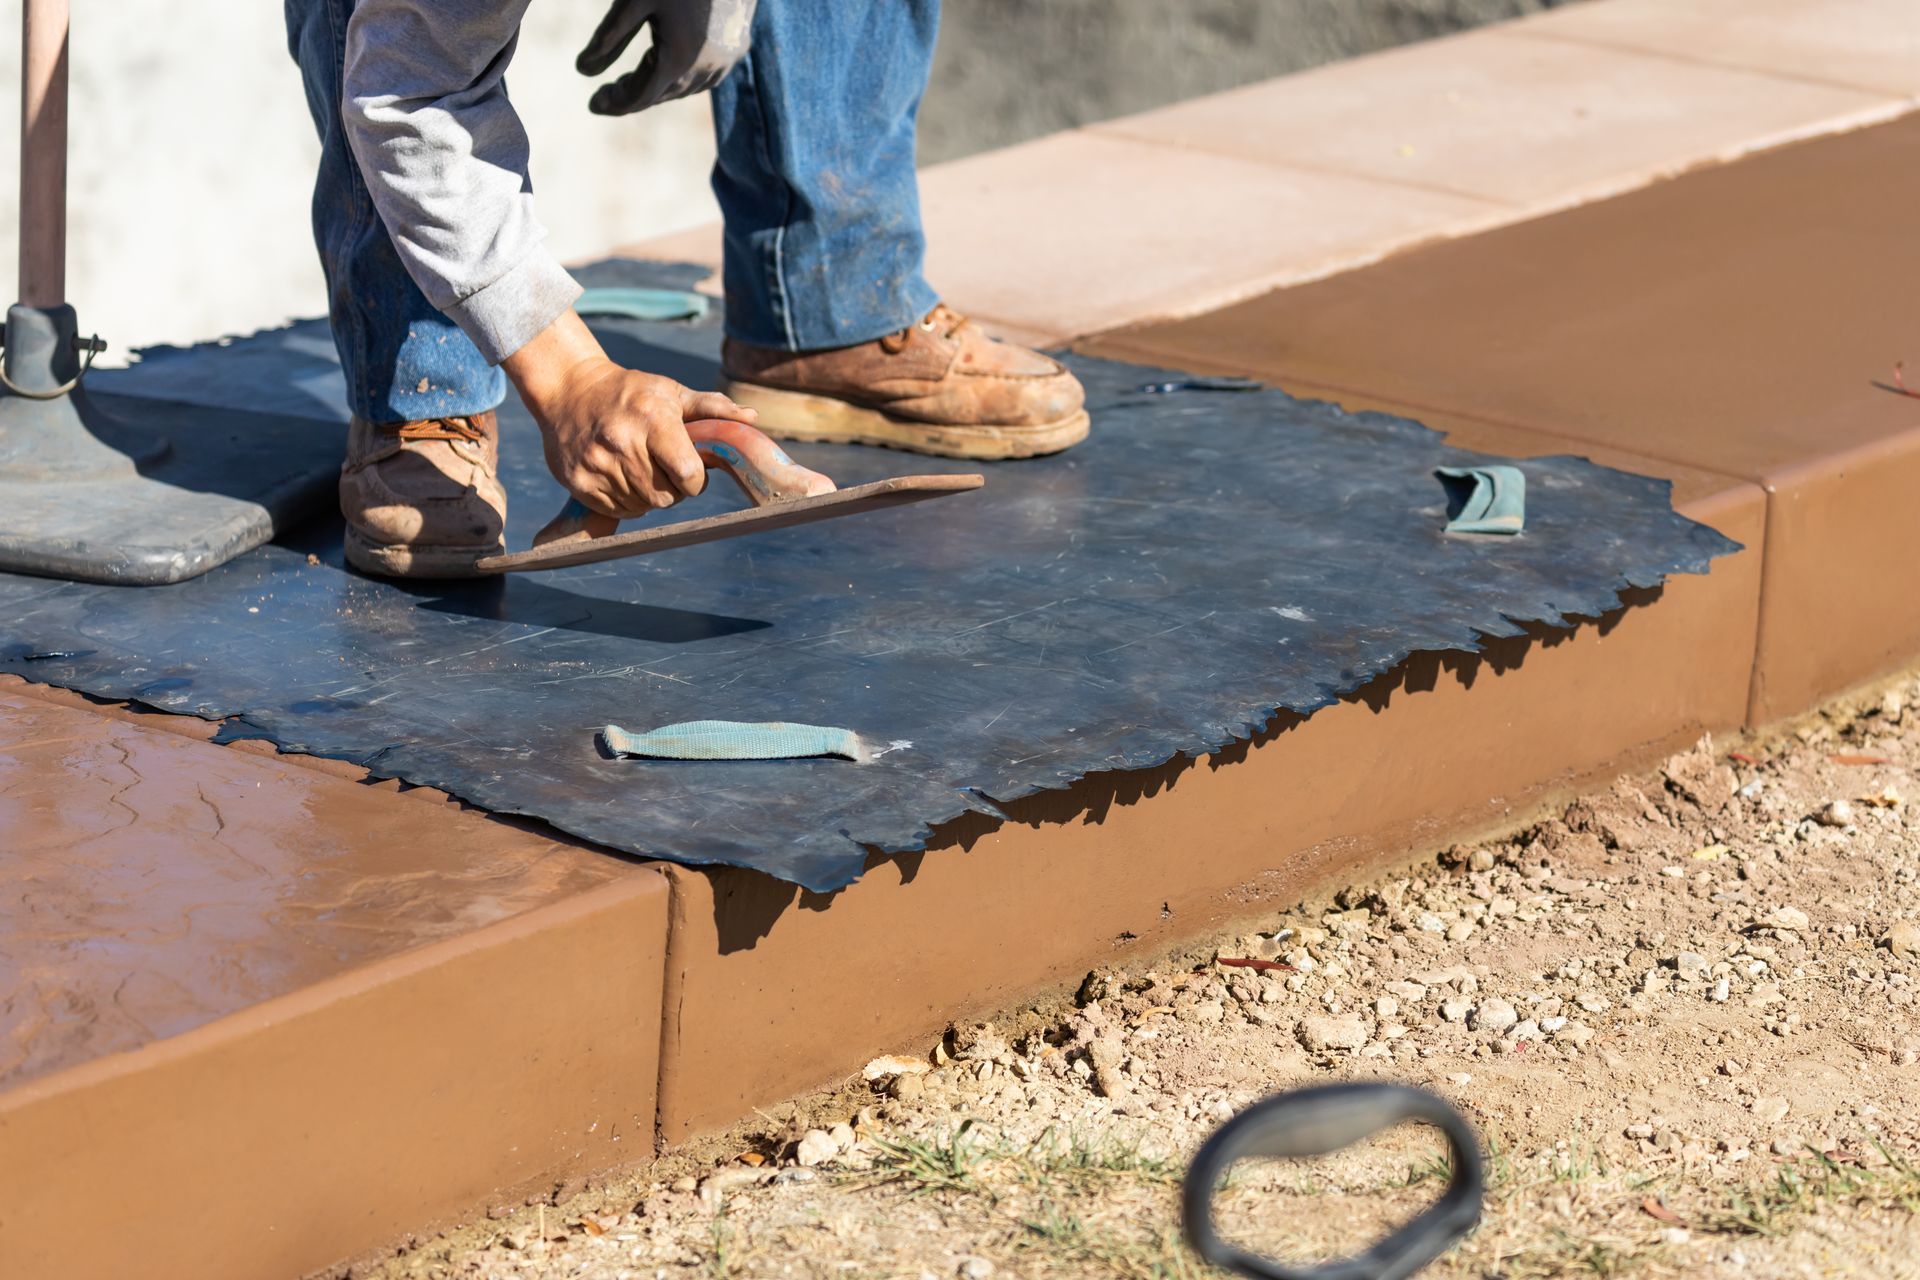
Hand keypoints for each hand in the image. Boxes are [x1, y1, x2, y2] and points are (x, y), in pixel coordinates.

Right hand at [503, 310, 756, 519]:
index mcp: (652, 420)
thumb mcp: (671, 392)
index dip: (695, 479)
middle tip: (663, 466)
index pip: (688, 474)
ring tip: (640, 467)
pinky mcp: (579, 482)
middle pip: (667, 497)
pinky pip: (619, 510)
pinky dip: (627, 500)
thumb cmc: (630, 392)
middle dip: (674, 488)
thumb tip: (751, 419)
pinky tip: (622, 475)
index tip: (689, 468)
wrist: (569, 390)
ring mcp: (597, 465)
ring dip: (650, 495)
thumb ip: (712, 408)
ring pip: (644, 506)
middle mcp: (622, 443)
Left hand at [576, 0, 756, 116]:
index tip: (593, 104)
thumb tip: (582, 70)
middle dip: (632, 95)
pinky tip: (668, 67)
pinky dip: (682, 78)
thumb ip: (609, 36)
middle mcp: (704, 70)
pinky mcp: (737, 50)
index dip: (616, 103)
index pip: (641, 98)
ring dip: (657, 88)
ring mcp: (725, 62)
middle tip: (607, 92)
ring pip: (684, 89)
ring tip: (632, 80)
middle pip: (660, 95)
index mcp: (677, 60)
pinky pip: (705, 77)